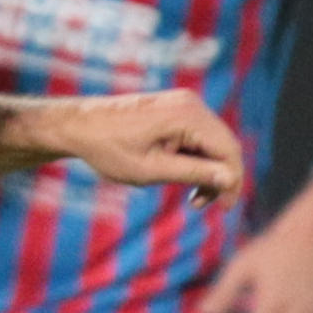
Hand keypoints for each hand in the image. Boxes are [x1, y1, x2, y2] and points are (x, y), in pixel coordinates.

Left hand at [30, 90, 245, 198]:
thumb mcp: (152, 169)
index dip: (233, 182)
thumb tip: (231, 179)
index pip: (228, 150)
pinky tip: (182, 177)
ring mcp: (184, 104)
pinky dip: (197, 159)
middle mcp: (191, 104)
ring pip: (214, 143)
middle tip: (203, 205)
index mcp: (187, 115)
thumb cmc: (110, 148)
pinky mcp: (176, 109)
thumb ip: (194, 172)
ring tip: (191, 197)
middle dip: (221, 178)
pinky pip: (199, 136)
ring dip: (208, 171)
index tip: (224, 209)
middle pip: (225, 145)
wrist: (79, 126)